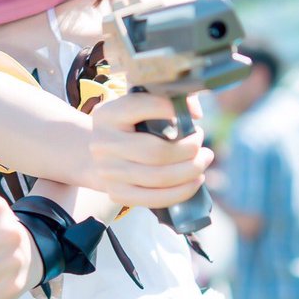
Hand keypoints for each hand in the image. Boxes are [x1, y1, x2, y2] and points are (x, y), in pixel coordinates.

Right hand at [89, 92, 212, 207]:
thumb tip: (194, 110)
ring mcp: (109, 173)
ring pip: (159, 178)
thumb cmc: (126, 127)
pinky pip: (155, 199)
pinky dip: (181, 192)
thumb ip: (163, 99)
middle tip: (201, 142)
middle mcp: (104, 144)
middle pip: (156, 152)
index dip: (171, 109)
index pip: (140, 108)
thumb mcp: (134, 107)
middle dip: (188, 149)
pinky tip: (195, 181)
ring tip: (204, 160)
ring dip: (190, 170)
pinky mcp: (117, 194)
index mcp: (108, 115)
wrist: (93, 155)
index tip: (196, 114)